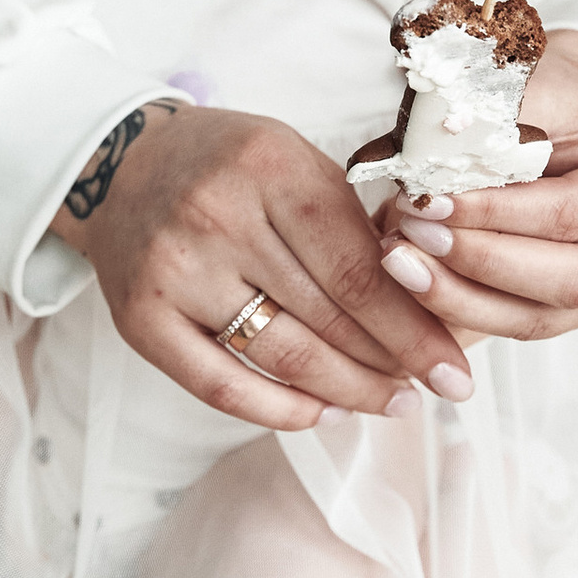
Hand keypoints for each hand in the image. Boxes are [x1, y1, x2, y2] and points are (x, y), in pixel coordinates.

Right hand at [52, 102, 474, 431]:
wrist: (125, 167)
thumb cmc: (232, 167)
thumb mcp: (297, 163)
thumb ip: (352, 225)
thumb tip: (426, 308)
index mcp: (271, 168)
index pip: (358, 267)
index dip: (413, 327)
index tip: (453, 368)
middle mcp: (218, 217)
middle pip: (327, 316)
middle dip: (391, 364)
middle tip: (430, 392)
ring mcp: (175, 271)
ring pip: (281, 355)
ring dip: (347, 392)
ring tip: (389, 405)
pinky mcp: (140, 319)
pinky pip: (220, 384)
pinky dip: (278, 410)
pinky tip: (322, 414)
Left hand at [381, 30, 577, 340]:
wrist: (577, 116)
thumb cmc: (558, 97)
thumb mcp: (534, 87)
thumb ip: (489, 122)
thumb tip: (421, 157)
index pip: (569, 214)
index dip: (496, 215)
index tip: (428, 200)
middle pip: (568, 280)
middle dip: (480, 264)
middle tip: (411, 237)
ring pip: (539, 318)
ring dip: (460, 297)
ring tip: (400, 262)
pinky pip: (520, 325)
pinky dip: (463, 309)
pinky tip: (416, 282)